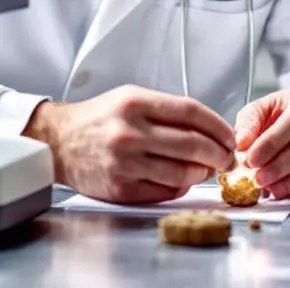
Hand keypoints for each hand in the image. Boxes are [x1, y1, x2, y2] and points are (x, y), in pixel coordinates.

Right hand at [24, 85, 235, 204]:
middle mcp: (129, 132)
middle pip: (192, 144)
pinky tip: (181, 179)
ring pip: (182, 172)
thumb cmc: (98, 119)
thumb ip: (167, 111)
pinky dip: (179, 187)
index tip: (230, 136)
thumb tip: (209, 129)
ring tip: (205, 169)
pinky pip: (163, 191)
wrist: (59, 142)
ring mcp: (125, 162)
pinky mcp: (120, 188)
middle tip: (226, 158)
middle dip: (218, 153)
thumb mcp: (131, 98)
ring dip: (201, 173)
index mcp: (135, 103)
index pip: (191, 112)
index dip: (218, 126)